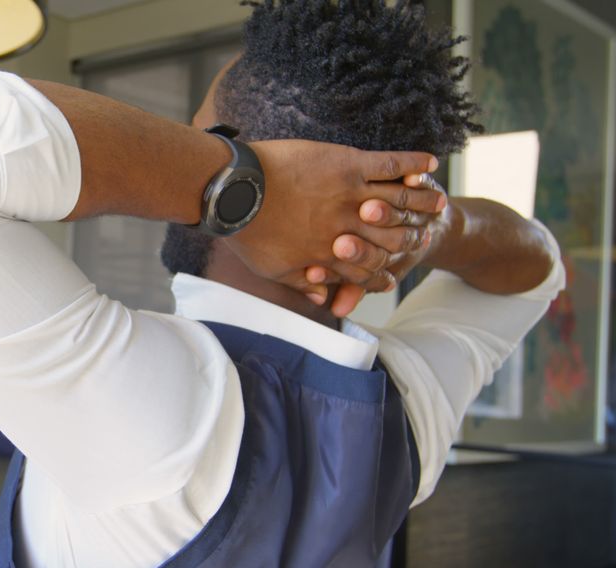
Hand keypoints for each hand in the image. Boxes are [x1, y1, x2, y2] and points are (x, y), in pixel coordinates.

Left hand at [225, 139, 441, 301]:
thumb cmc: (247, 231)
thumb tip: (321, 299)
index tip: (395, 274)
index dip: (385, 274)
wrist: (235, 190)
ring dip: (422, 201)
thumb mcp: (273, 270)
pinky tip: (430, 162)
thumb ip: (301, 283)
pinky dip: (412, 164)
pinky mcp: (350, 163)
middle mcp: (350, 228)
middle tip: (430, 231)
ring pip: (399, 202)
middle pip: (394, 238)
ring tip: (439, 200)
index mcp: (332, 256)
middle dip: (413, 236)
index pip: (370, 272)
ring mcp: (352, 195)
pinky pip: (390, 164)